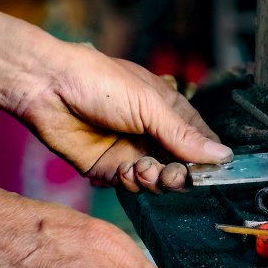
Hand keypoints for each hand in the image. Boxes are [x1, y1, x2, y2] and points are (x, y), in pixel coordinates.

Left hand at [7, 42, 232, 193]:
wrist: (46, 88)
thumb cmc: (98, 82)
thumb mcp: (148, 105)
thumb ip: (183, 135)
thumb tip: (221, 156)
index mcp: (167, 110)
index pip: (198, 141)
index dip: (205, 158)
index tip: (208, 172)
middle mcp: (151, 132)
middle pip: (179, 166)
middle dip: (176, 174)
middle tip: (169, 173)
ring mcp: (129, 151)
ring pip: (155, 180)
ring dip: (152, 179)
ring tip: (140, 167)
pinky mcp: (106, 168)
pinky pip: (128, 185)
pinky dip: (129, 182)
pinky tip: (121, 170)